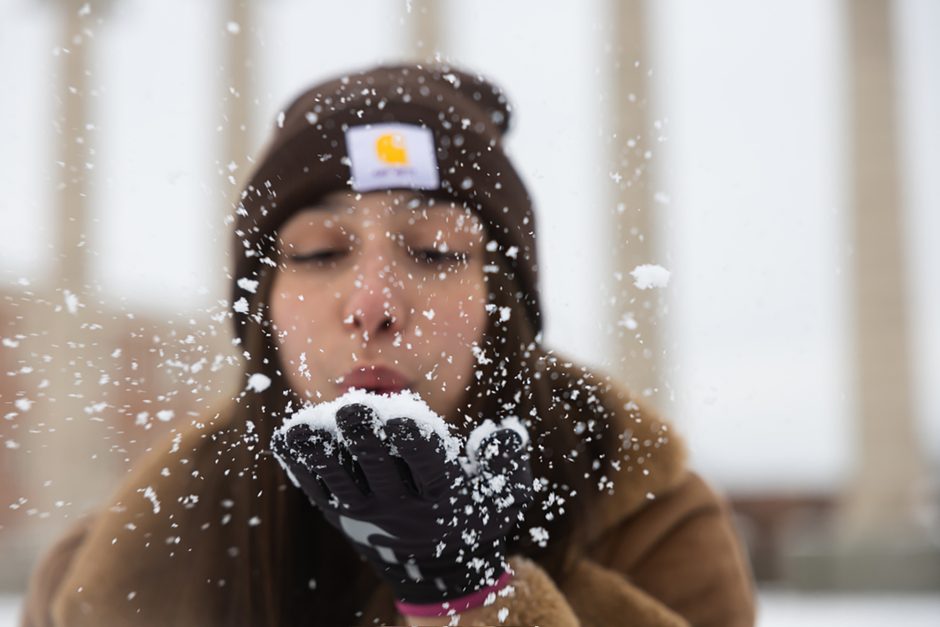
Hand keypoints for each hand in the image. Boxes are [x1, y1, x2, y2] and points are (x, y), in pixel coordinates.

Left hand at [271, 403, 532, 604]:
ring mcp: (364, 509)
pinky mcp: (338, 511)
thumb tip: (503, 430)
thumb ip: (509, 460)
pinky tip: (289, 435)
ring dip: (323, 452)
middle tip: (353, 409)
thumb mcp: (507, 495)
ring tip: (306, 425)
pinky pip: (314, 486)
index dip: (411, 442)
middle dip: (364, 438)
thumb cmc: (473, 517)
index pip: (425, 465)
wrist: (436, 570)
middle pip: (377, 468)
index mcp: (442, 494)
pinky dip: (301, 462)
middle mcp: (399, 504)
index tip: (401, 419)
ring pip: (338, 479)